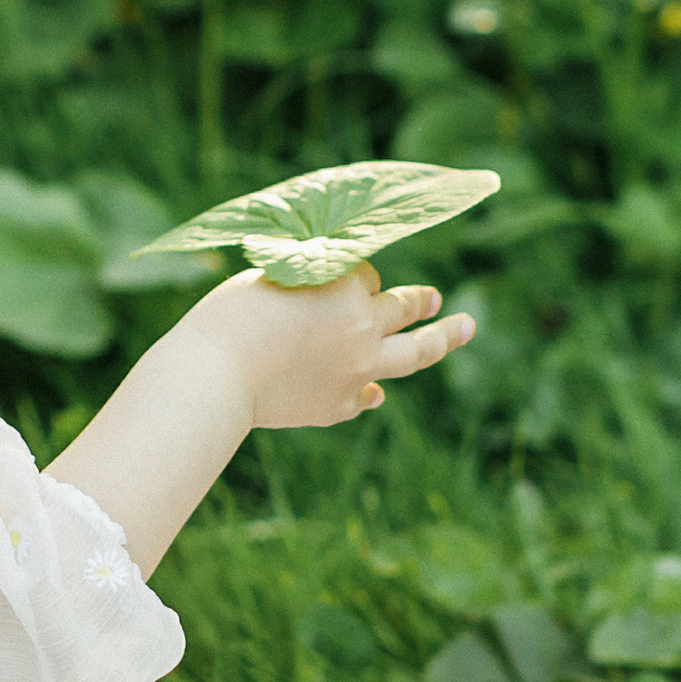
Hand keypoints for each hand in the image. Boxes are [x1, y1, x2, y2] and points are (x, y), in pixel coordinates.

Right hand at [178, 264, 474, 429]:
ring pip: (415, 354)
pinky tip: (373, 393)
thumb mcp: (271, 281)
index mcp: (346, 285)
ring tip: (464, 326)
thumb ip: (308, 288)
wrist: (216, 375)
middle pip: (406, 307)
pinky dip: (369, 391)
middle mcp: (363, 326)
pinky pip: (365, 397)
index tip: (339, 280)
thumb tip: (325, 307)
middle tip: (437, 299)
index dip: (353, 278)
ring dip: (443, 337)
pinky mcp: (339, 406)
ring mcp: (358, 370)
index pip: (367, 275)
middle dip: (422, 302)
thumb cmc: (230, 316)